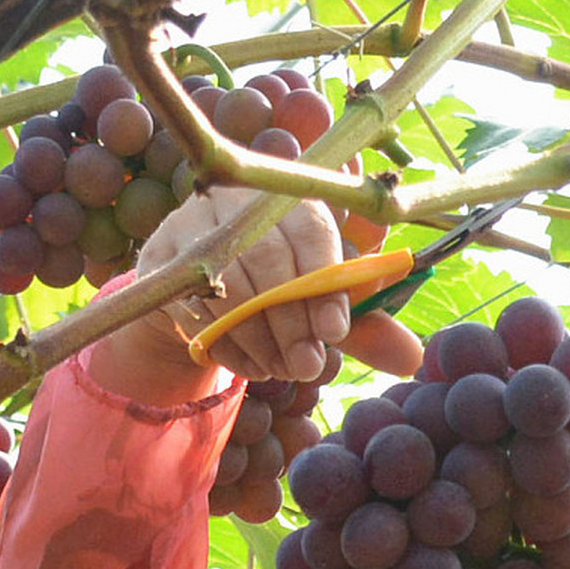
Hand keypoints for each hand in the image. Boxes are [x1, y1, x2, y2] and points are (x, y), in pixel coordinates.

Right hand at [98, 186, 420, 402]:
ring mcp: (192, 223)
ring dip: (260, 337)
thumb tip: (411, 359)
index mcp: (291, 198)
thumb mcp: (323, 303)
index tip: (336, 330)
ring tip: (282, 370)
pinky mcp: (158, 256)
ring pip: (229, 283)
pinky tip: (250, 366)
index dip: (326, 281)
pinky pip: (192, 304)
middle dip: (292, 321)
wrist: (202, 289)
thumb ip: (364, 326)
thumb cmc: (278, 288)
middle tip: (307, 366)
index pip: (312, 229)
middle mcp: (239, 200)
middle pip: (268, 258)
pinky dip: (225, 343)